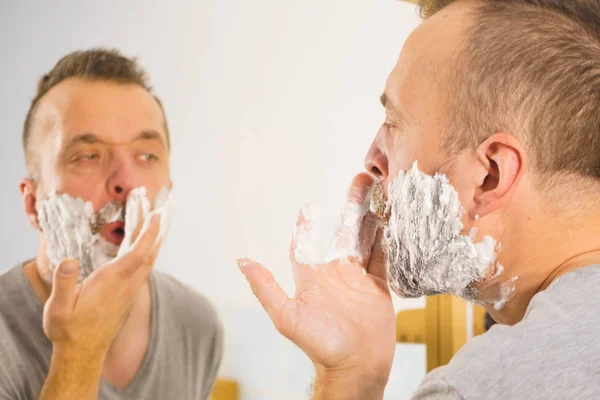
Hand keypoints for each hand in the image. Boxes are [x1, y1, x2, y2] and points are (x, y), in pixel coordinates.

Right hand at [43, 207, 161, 359]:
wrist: (82, 353)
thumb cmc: (68, 329)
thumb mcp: (58, 308)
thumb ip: (64, 284)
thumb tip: (68, 261)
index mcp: (112, 283)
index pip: (137, 254)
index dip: (148, 235)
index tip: (156, 216)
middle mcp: (127, 285)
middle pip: (149, 254)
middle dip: (155, 231)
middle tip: (160, 208)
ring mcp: (130, 291)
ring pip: (148, 261)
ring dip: (153, 240)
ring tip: (155, 220)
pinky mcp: (128, 295)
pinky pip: (143, 268)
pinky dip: (146, 252)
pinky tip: (142, 246)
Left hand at [238, 174, 395, 398]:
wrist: (356, 366)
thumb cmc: (320, 345)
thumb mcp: (287, 316)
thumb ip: (266, 288)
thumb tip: (242, 262)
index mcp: (313, 277)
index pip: (308, 244)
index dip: (307, 224)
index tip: (309, 205)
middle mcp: (336, 273)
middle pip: (344, 232)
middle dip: (351, 207)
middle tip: (359, 182)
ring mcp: (359, 279)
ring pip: (366, 240)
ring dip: (372, 217)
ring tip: (380, 192)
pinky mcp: (379, 286)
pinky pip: (385, 258)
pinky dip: (389, 239)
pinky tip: (394, 220)